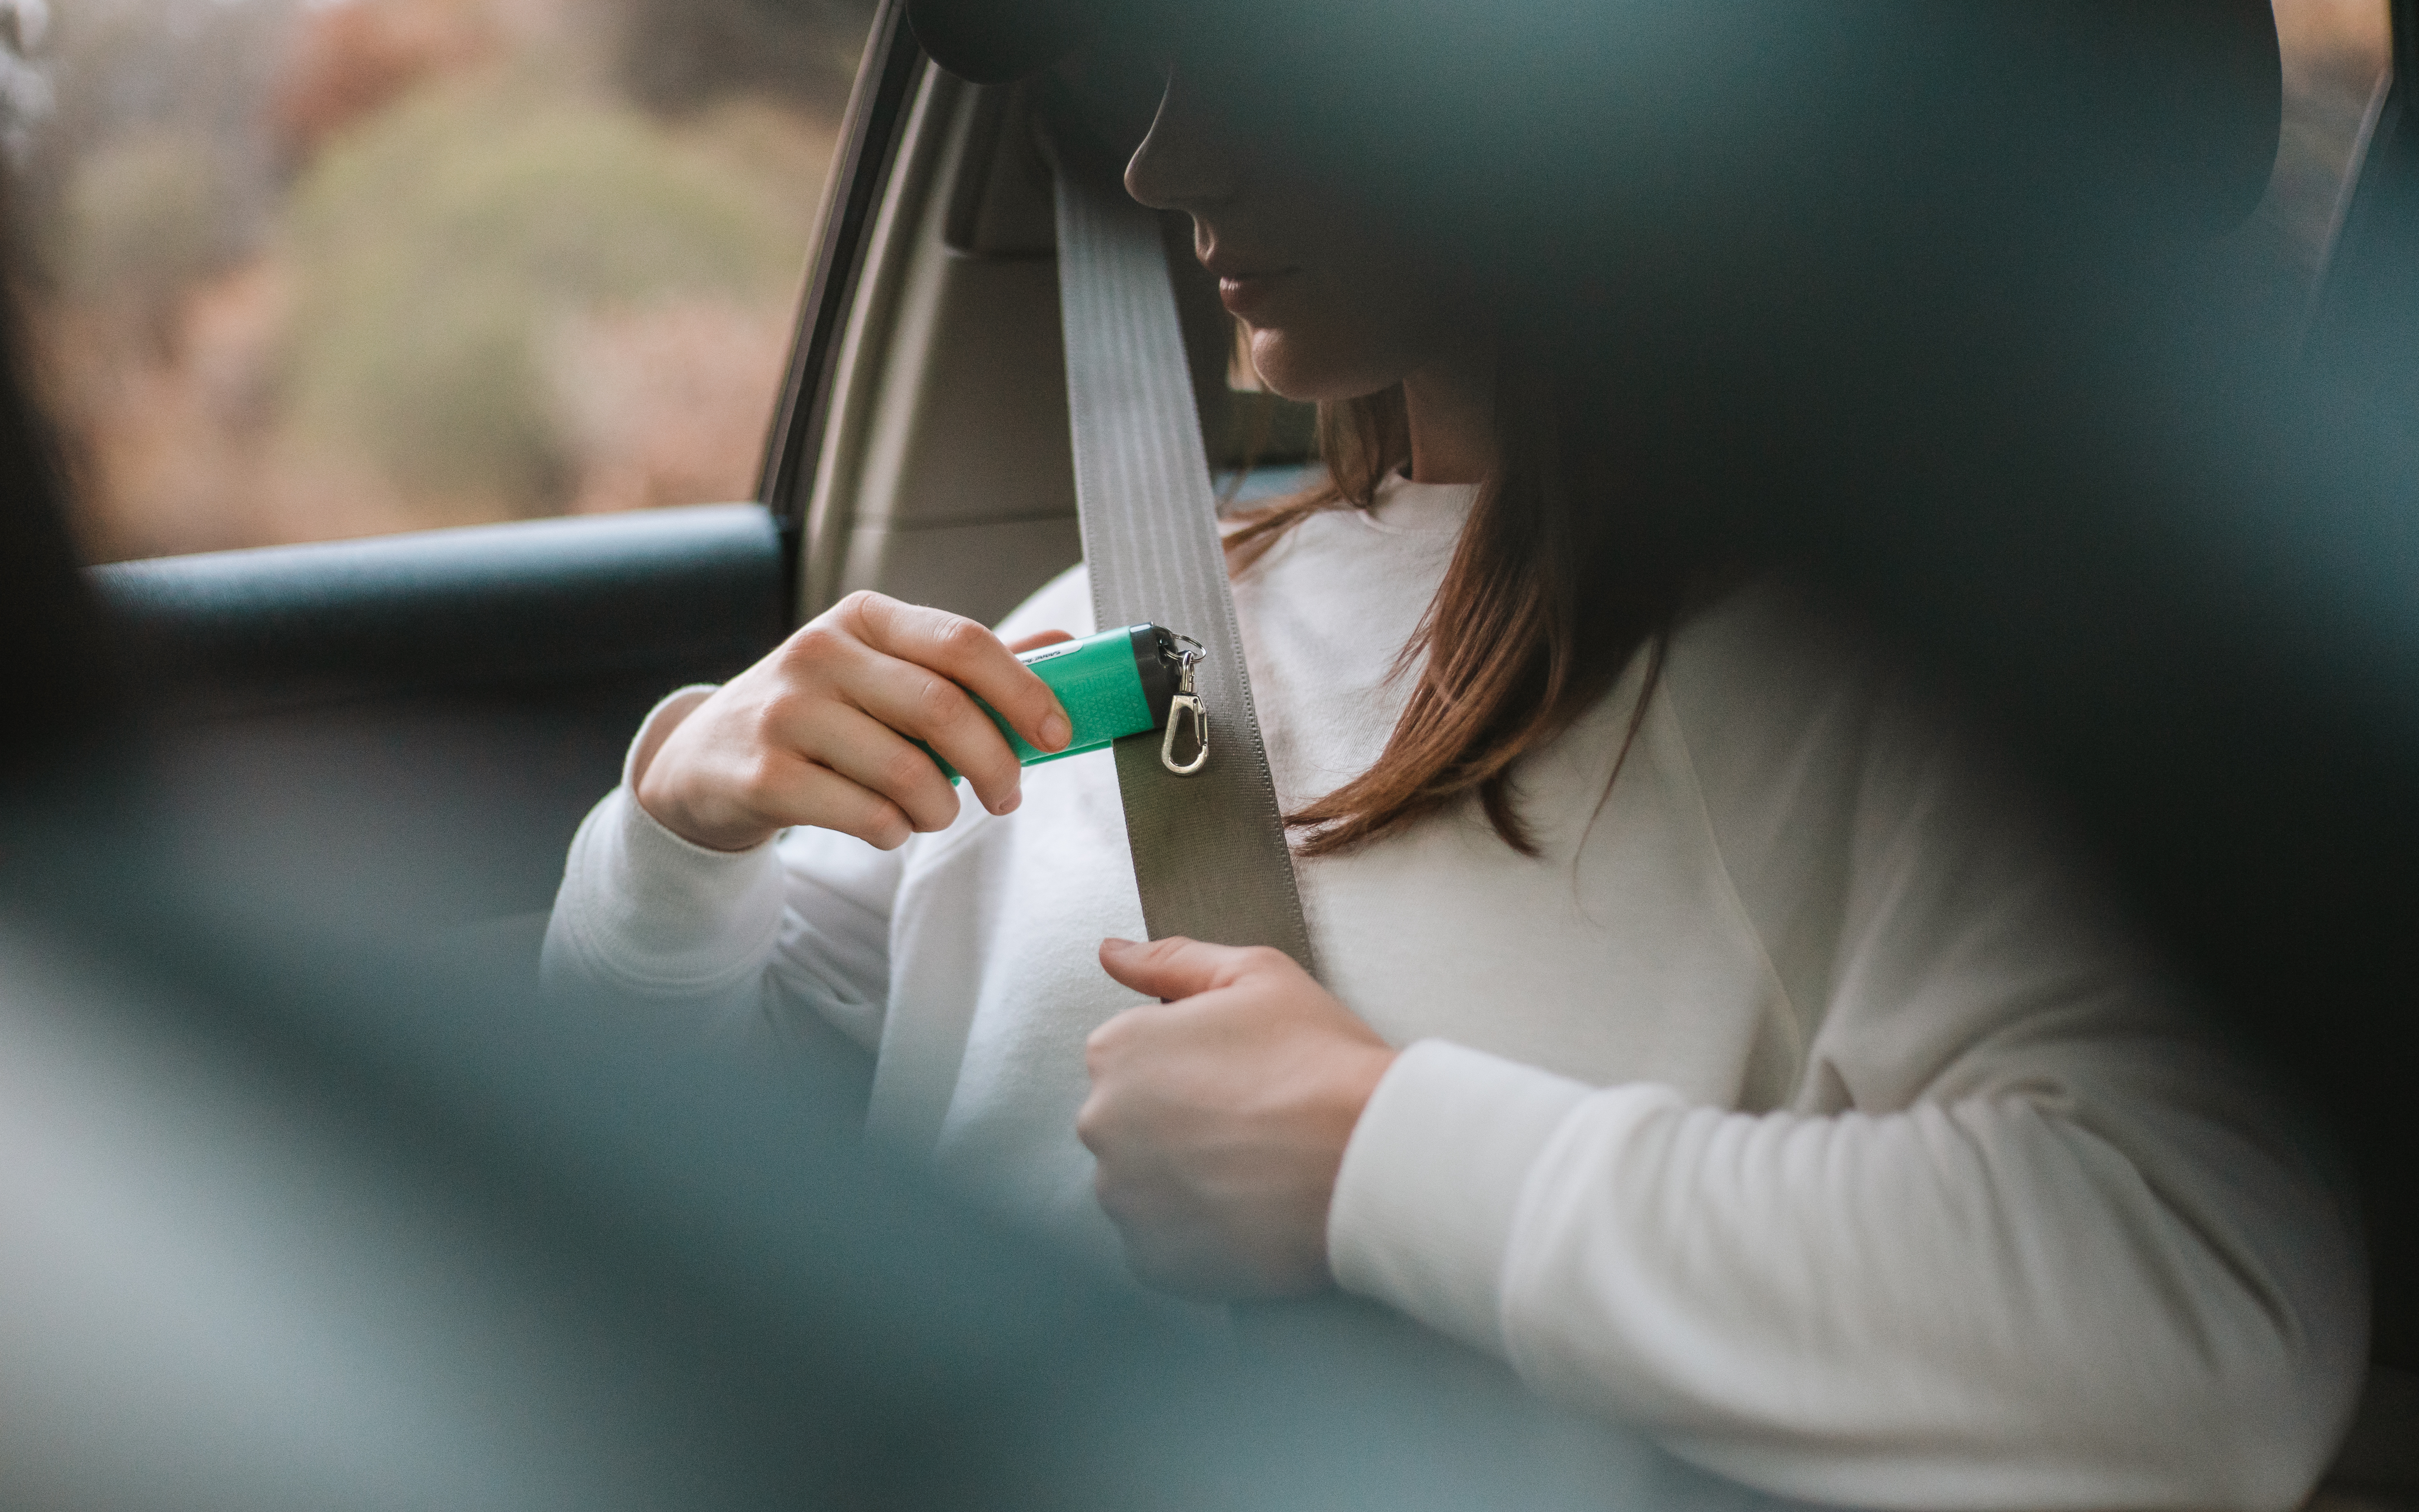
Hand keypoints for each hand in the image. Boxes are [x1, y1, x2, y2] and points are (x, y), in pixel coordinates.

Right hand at [634, 590, 1073, 851]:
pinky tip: (885, 825)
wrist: (706, 760)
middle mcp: (820, 652)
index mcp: (865, 619)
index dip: (1024, 690)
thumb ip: (967, 666)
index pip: (964, 643)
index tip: (1058, 735)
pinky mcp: (764, 775)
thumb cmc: (820, 716)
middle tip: (1009, 797)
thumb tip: (1067, 650)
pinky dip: (895, 833)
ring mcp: (786, 712)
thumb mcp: (884, 674)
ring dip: (943, 810)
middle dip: (997, 763)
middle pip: (944, 709)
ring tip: (937, 813)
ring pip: (909, 772)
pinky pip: (867, 816)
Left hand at [1078, 937, 1397, 1298]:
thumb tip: (1111, 952)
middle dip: (1183, 1125)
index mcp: (1118, 1049)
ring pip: (1146, 1186)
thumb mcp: (1255, 975)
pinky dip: (1199, 1235)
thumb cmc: (1319, 1061)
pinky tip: (1249, 1212)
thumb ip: (1172, 959)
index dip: (1196, 1065)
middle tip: (1256, 1124)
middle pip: (1134, 1123)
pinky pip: (1163, 1245)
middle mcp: (1102, 1123)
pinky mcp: (1150, 1259)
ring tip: (1258, 1170)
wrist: (1367, 1158)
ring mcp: (1123, 1197)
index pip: (1134, 1057)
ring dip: (1189, 1181)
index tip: (1243, 1077)